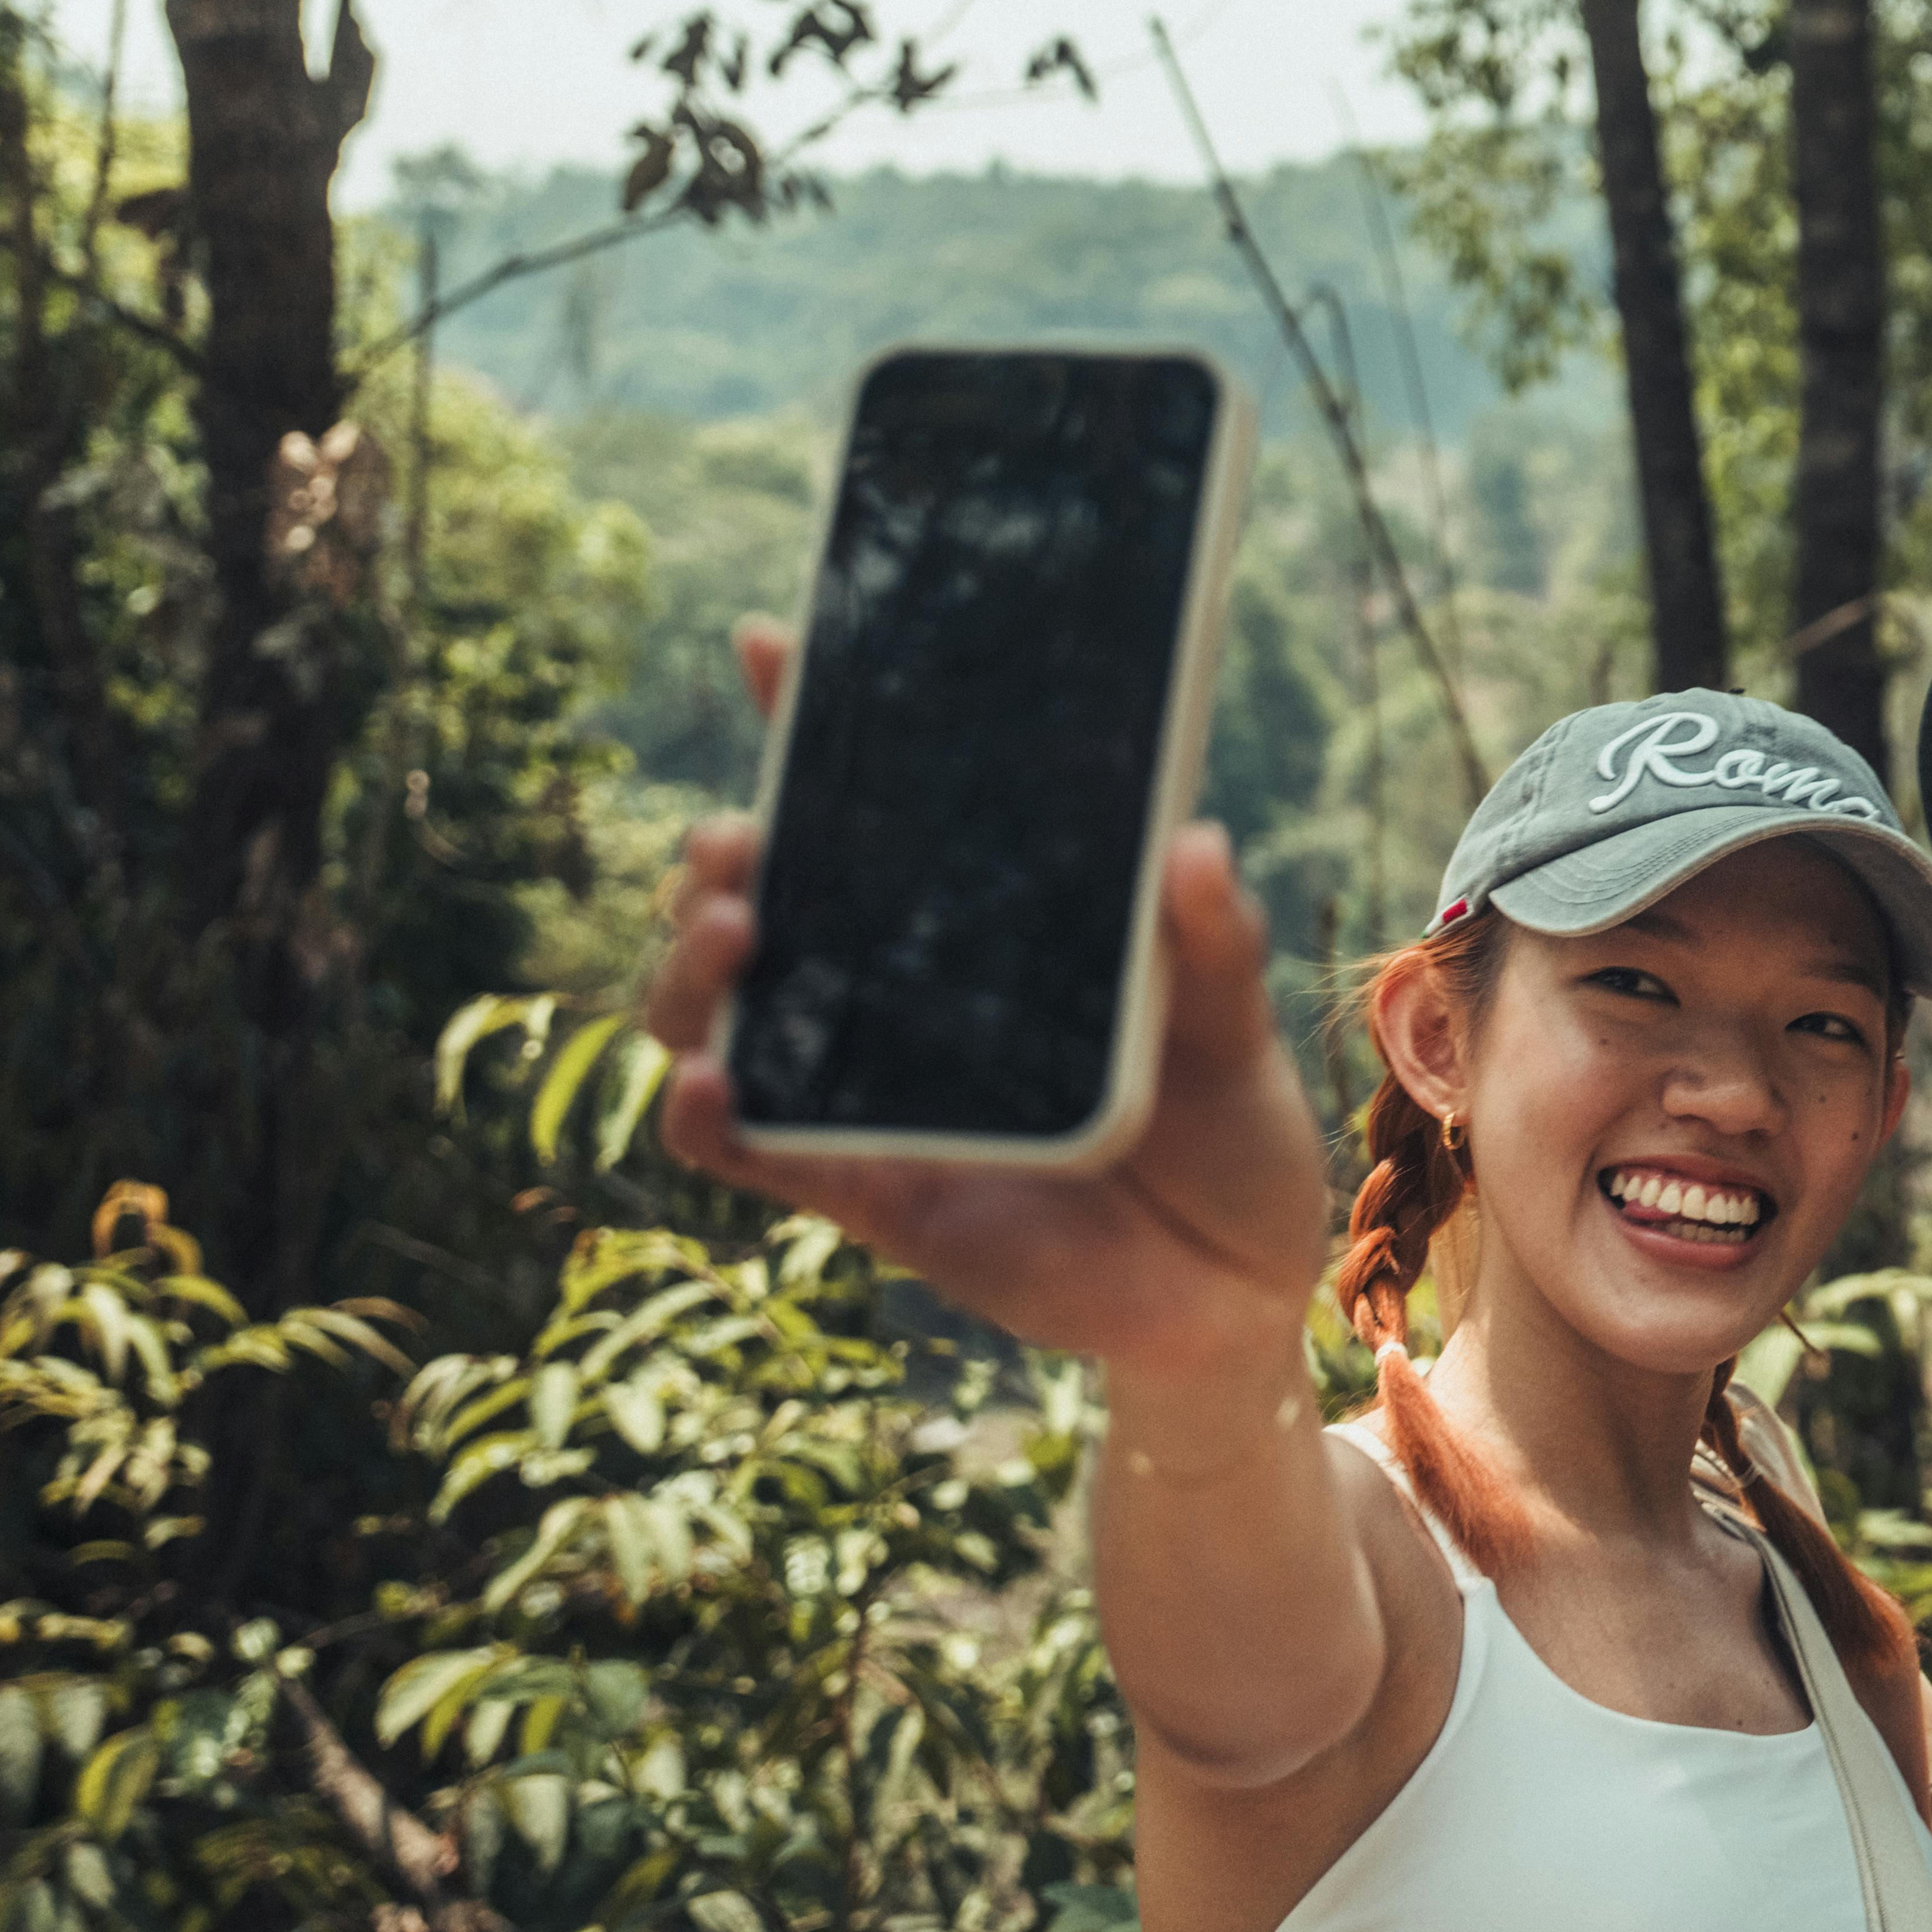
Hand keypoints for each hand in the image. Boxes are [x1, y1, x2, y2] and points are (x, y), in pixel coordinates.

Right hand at [643, 620, 1333, 1378]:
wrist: (1236, 1288)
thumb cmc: (1228, 1133)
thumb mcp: (1232, 1031)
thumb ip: (1209, 946)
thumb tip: (1194, 844)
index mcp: (983, 934)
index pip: (876, 816)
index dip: (808, 729)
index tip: (769, 644)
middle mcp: (906, 1002)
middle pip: (763, 905)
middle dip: (721, 857)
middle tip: (740, 837)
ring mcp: (874, 1096)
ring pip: (724, 1019)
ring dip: (695, 970)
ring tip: (734, 927)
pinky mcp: (869, 1195)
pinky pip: (758, 1152)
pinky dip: (709, 1118)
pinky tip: (711, 1084)